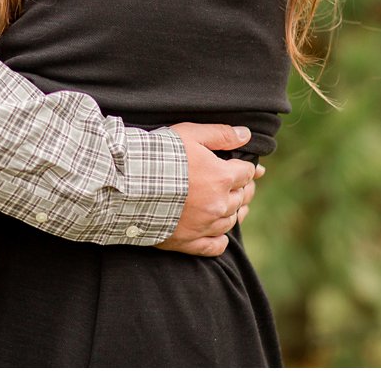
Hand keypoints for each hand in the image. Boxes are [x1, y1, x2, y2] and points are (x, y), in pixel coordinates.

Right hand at [155, 123, 261, 256]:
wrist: (128, 184)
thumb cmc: (158, 155)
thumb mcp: (189, 134)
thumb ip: (220, 134)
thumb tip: (246, 134)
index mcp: (222, 177)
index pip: (246, 173)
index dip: (249, 169)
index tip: (251, 168)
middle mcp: (218, 204)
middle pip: (242, 197)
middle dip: (245, 189)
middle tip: (242, 185)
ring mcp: (205, 225)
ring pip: (231, 221)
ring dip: (236, 212)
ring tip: (235, 206)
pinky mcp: (189, 241)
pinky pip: (215, 246)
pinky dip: (220, 240)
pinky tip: (220, 235)